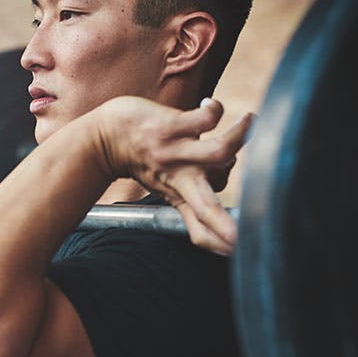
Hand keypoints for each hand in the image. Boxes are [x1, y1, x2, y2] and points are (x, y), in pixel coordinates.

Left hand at [94, 97, 252, 254]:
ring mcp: (174, 152)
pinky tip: (211, 106)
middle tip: (240, 235)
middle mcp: (180, 179)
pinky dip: (215, 110)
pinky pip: (204, 120)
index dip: (219, 243)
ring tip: (252, 121)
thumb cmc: (145, 162)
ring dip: (240, 136)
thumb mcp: (168, 190)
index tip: (240, 250)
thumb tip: (227, 205)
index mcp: (180, 197)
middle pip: (207, 206)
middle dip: (224, 223)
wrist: (105, 137)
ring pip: (218, 152)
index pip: (200, 230)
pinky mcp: (170, 127)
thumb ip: (196, 203)